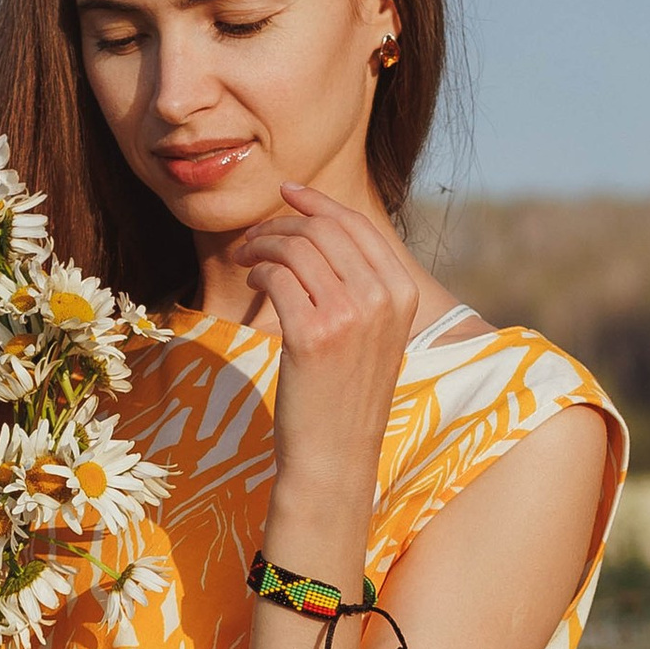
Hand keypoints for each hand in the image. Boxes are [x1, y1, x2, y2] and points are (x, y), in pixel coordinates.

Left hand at [235, 182, 417, 533]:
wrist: (335, 455)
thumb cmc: (345, 396)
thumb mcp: (374, 334)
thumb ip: (363, 286)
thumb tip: (323, 231)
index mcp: (402, 293)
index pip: (356, 226)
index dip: (317, 203)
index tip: (287, 193)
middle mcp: (382, 299)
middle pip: (322, 230)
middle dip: (281, 224)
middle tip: (254, 238)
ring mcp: (349, 316)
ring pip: (296, 248)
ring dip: (262, 245)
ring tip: (246, 258)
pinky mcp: (312, 335)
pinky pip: (277, 277)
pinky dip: (258, 272)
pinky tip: (252, 282)